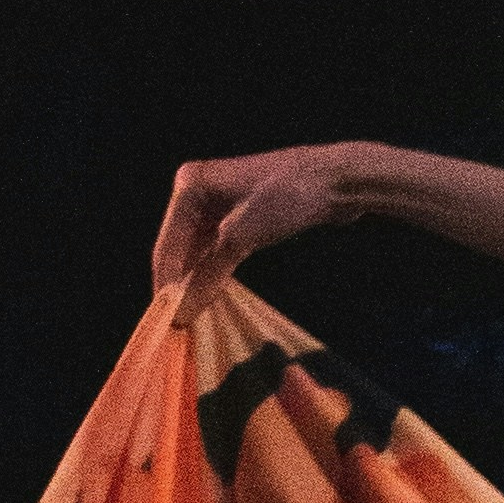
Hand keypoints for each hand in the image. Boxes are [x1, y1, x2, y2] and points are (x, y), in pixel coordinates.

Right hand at [150, 143, 370, 308]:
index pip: (167, 246)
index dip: (166, 285)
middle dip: (181, 284)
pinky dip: (216, 270)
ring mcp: (219, 202)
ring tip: (194, 315)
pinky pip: (218, 247)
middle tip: (181, 323)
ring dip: (198, 280)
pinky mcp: (240, 214)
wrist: (336, 180)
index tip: (167, 320)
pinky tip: (214, 294)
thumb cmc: (287, 197)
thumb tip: (182, 310)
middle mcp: (197, 190)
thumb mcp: (242, 237)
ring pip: (199, 249)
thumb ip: (209, 274)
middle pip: (180, 248)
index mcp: (188, 186)